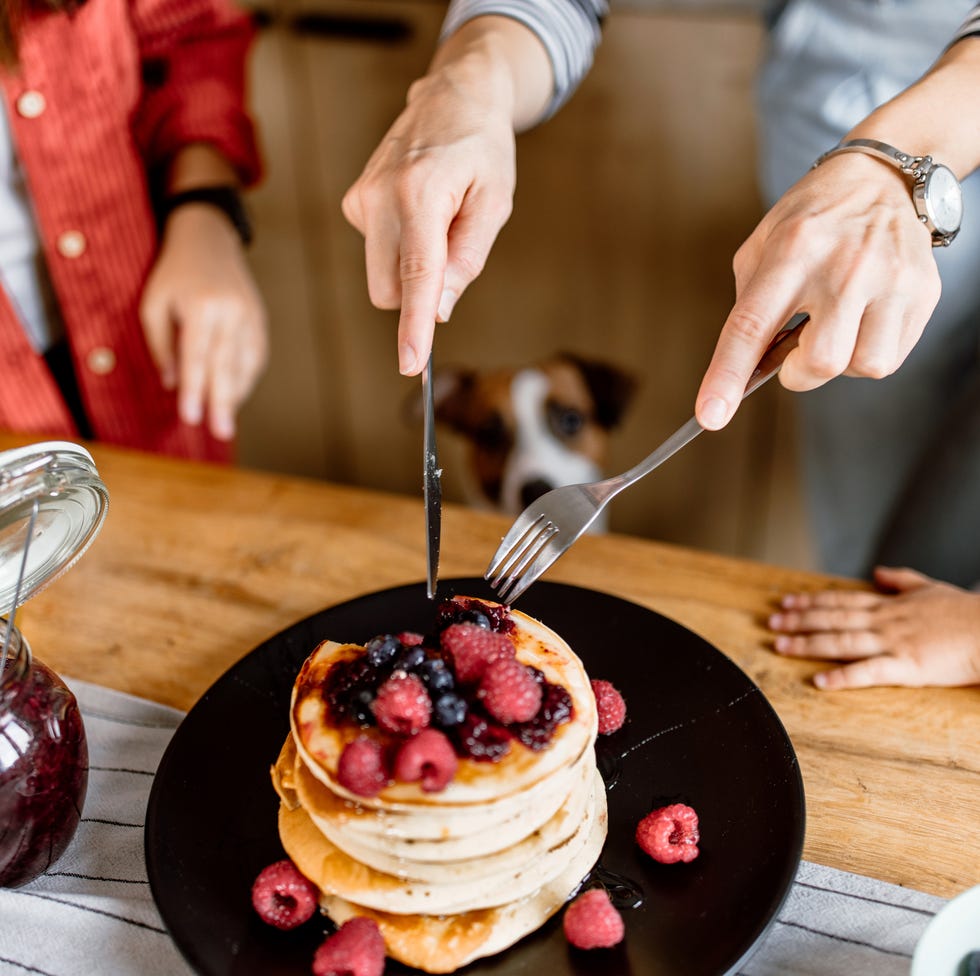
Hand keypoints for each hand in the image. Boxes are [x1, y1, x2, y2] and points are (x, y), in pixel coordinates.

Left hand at [140, 204, 267, 439]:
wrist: (209, 239)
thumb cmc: (173, 273)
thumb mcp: (153, 304)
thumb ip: (161, 345)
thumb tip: (173, 383)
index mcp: (201, 305)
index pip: (197, 357)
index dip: (194, 390)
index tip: (190, 418)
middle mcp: (231, 311)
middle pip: (226, 366)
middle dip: (222, 403)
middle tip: (221, 433)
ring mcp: (250, 316)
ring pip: (245, 364)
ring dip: (235, 395)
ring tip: (225, 422)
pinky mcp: (260, 319)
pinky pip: (255, 357)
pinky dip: (245, 379)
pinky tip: (234, 396)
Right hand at [343, 16, 554, 376]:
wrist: (455, 94)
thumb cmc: (483, 148)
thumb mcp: (494, 204)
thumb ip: (467, 261)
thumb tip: (437, 309)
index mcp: (421, 193)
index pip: (416, 276)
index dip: (414, 326)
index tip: (411, 364)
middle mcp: (380, 196)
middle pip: (389, 288)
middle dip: (419, 294)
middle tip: (454, 250)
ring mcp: (361, 198)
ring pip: (380, 276)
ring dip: (411, 269)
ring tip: (439, 222)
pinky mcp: (355, 201)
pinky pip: (378, 252)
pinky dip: (401, 248)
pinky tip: (421, 210)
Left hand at [695, 153, 940, 429]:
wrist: (880, 179)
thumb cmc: (810, 221)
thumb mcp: (761, 248)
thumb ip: (749, 309)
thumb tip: (741, 372)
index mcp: (791, 252)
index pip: (751, 326)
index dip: (727, 376)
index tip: (710, 415)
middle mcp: (844, 265)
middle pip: (820, 362)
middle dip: (800, 373)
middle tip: (798, 349)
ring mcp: (890, 278)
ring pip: (862, 366)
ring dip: (840, 363)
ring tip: (837, 327)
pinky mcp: (922, 291)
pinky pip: (890, 357)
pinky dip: (868, 352)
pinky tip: (863, 320)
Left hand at [768, 566, 979, 687]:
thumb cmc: (966, 613)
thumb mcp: (930, 587)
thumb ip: (900, 580)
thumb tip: (877, 571)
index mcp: (888, 604)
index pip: (840, 600)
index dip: (810, 601)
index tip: (785, 602)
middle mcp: (884, 621)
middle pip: (832, 618)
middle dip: (798, 621)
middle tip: (771, 623)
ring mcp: (893, 642)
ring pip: (841, 641)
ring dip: (808, 644)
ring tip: (781, 647)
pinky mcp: (907, 666)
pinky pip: (868, 671)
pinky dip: (841, 676)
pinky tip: (820, 681)